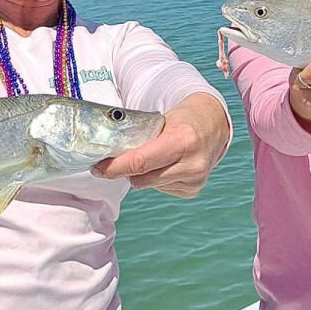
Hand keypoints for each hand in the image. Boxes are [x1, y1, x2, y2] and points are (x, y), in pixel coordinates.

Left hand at [91, 93, 228, 197]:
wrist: (212, 125)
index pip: (140, 162)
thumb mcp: (162, 120)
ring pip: (149, 185)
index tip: (98, 168)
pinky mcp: (193, 190)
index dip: (115, 167)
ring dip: (141, 175)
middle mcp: (192, 164)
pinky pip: (161, 189)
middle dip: (123, 171)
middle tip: (113, 162)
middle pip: (142, 178)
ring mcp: (195, 180)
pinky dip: (156, 179)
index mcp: (183, 141)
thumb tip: (108, 156)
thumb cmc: (182, 119)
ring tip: (150, 157)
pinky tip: (165, 165)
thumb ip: (140, 138)